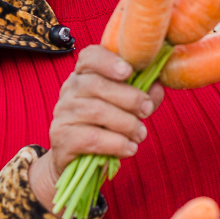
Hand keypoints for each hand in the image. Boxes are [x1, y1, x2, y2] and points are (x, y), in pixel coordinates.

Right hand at [29, 45, 163, 212]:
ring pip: (97, 111)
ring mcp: (62, 114)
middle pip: (97, 84)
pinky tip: (129, 148)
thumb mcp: (125, 110)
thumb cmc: (103, 129)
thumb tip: (157, 87)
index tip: (129, 71)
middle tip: (147, 110)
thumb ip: (141, 97)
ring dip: (126, 123)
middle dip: (129, 97)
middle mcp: (69, 91)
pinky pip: (92, 138)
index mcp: (83, 75)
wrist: (75, 161)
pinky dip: (116, 143)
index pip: (90, 57)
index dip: (109, 61)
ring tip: (140, 134)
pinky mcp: (62, 139)